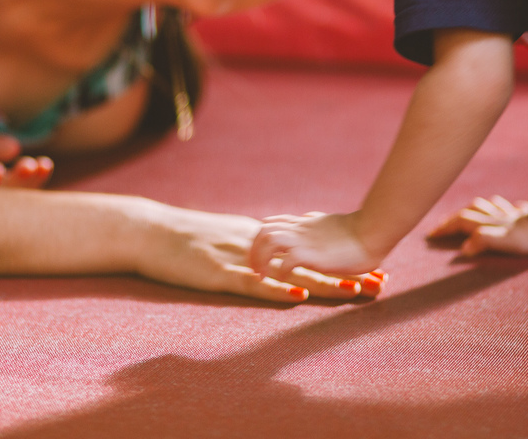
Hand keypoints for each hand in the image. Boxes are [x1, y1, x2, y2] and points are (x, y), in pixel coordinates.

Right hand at [136, 204, 384, 303]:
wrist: (146, 230)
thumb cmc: (180, 239)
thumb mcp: (223, 239)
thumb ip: (251, 246)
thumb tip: (276, 256)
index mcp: (259, 240)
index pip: (308, 252)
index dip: (340, 261)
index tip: (371, 268)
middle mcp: (257, 247)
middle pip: (309, 262)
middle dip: (345, 273)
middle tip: (380, 281)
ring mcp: (239, 260)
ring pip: (289, 273)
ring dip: (323, 282)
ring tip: (356, 290)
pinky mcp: (218, 274)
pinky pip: (254, 284)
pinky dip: (278, 291)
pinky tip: (300, 297)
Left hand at [250, 211, 382, 278]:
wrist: (374, 230)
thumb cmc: (360, 229)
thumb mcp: (331, 222)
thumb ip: (318, 222)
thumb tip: (312, 218)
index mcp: (304, 223)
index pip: (272, 222)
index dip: (261, 237)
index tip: (260, 253)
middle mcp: (300, 229)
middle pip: (262, 229)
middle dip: (253, 249)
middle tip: (255, 269)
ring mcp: (305, 240)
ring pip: (268, 240)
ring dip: (260, 259)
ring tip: (261, 276)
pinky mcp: (312, 255)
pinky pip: (286, 261)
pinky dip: (279, 271)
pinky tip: (282, 280)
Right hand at [428, 195, 527, 256]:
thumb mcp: (506, 243)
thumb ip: (483, 242)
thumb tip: (464, 249)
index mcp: (489, 225)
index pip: (460, 223)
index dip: (445, 228)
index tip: (431, 234)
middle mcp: (496, 217)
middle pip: (469, 213)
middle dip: (454, 219)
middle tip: (443, 227)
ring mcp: (509, 214)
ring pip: (485, 207)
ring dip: (472, 210)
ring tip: (465, 215)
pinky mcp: (523, 215)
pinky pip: (505, 207)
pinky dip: (496, 208)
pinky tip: (500, 209)